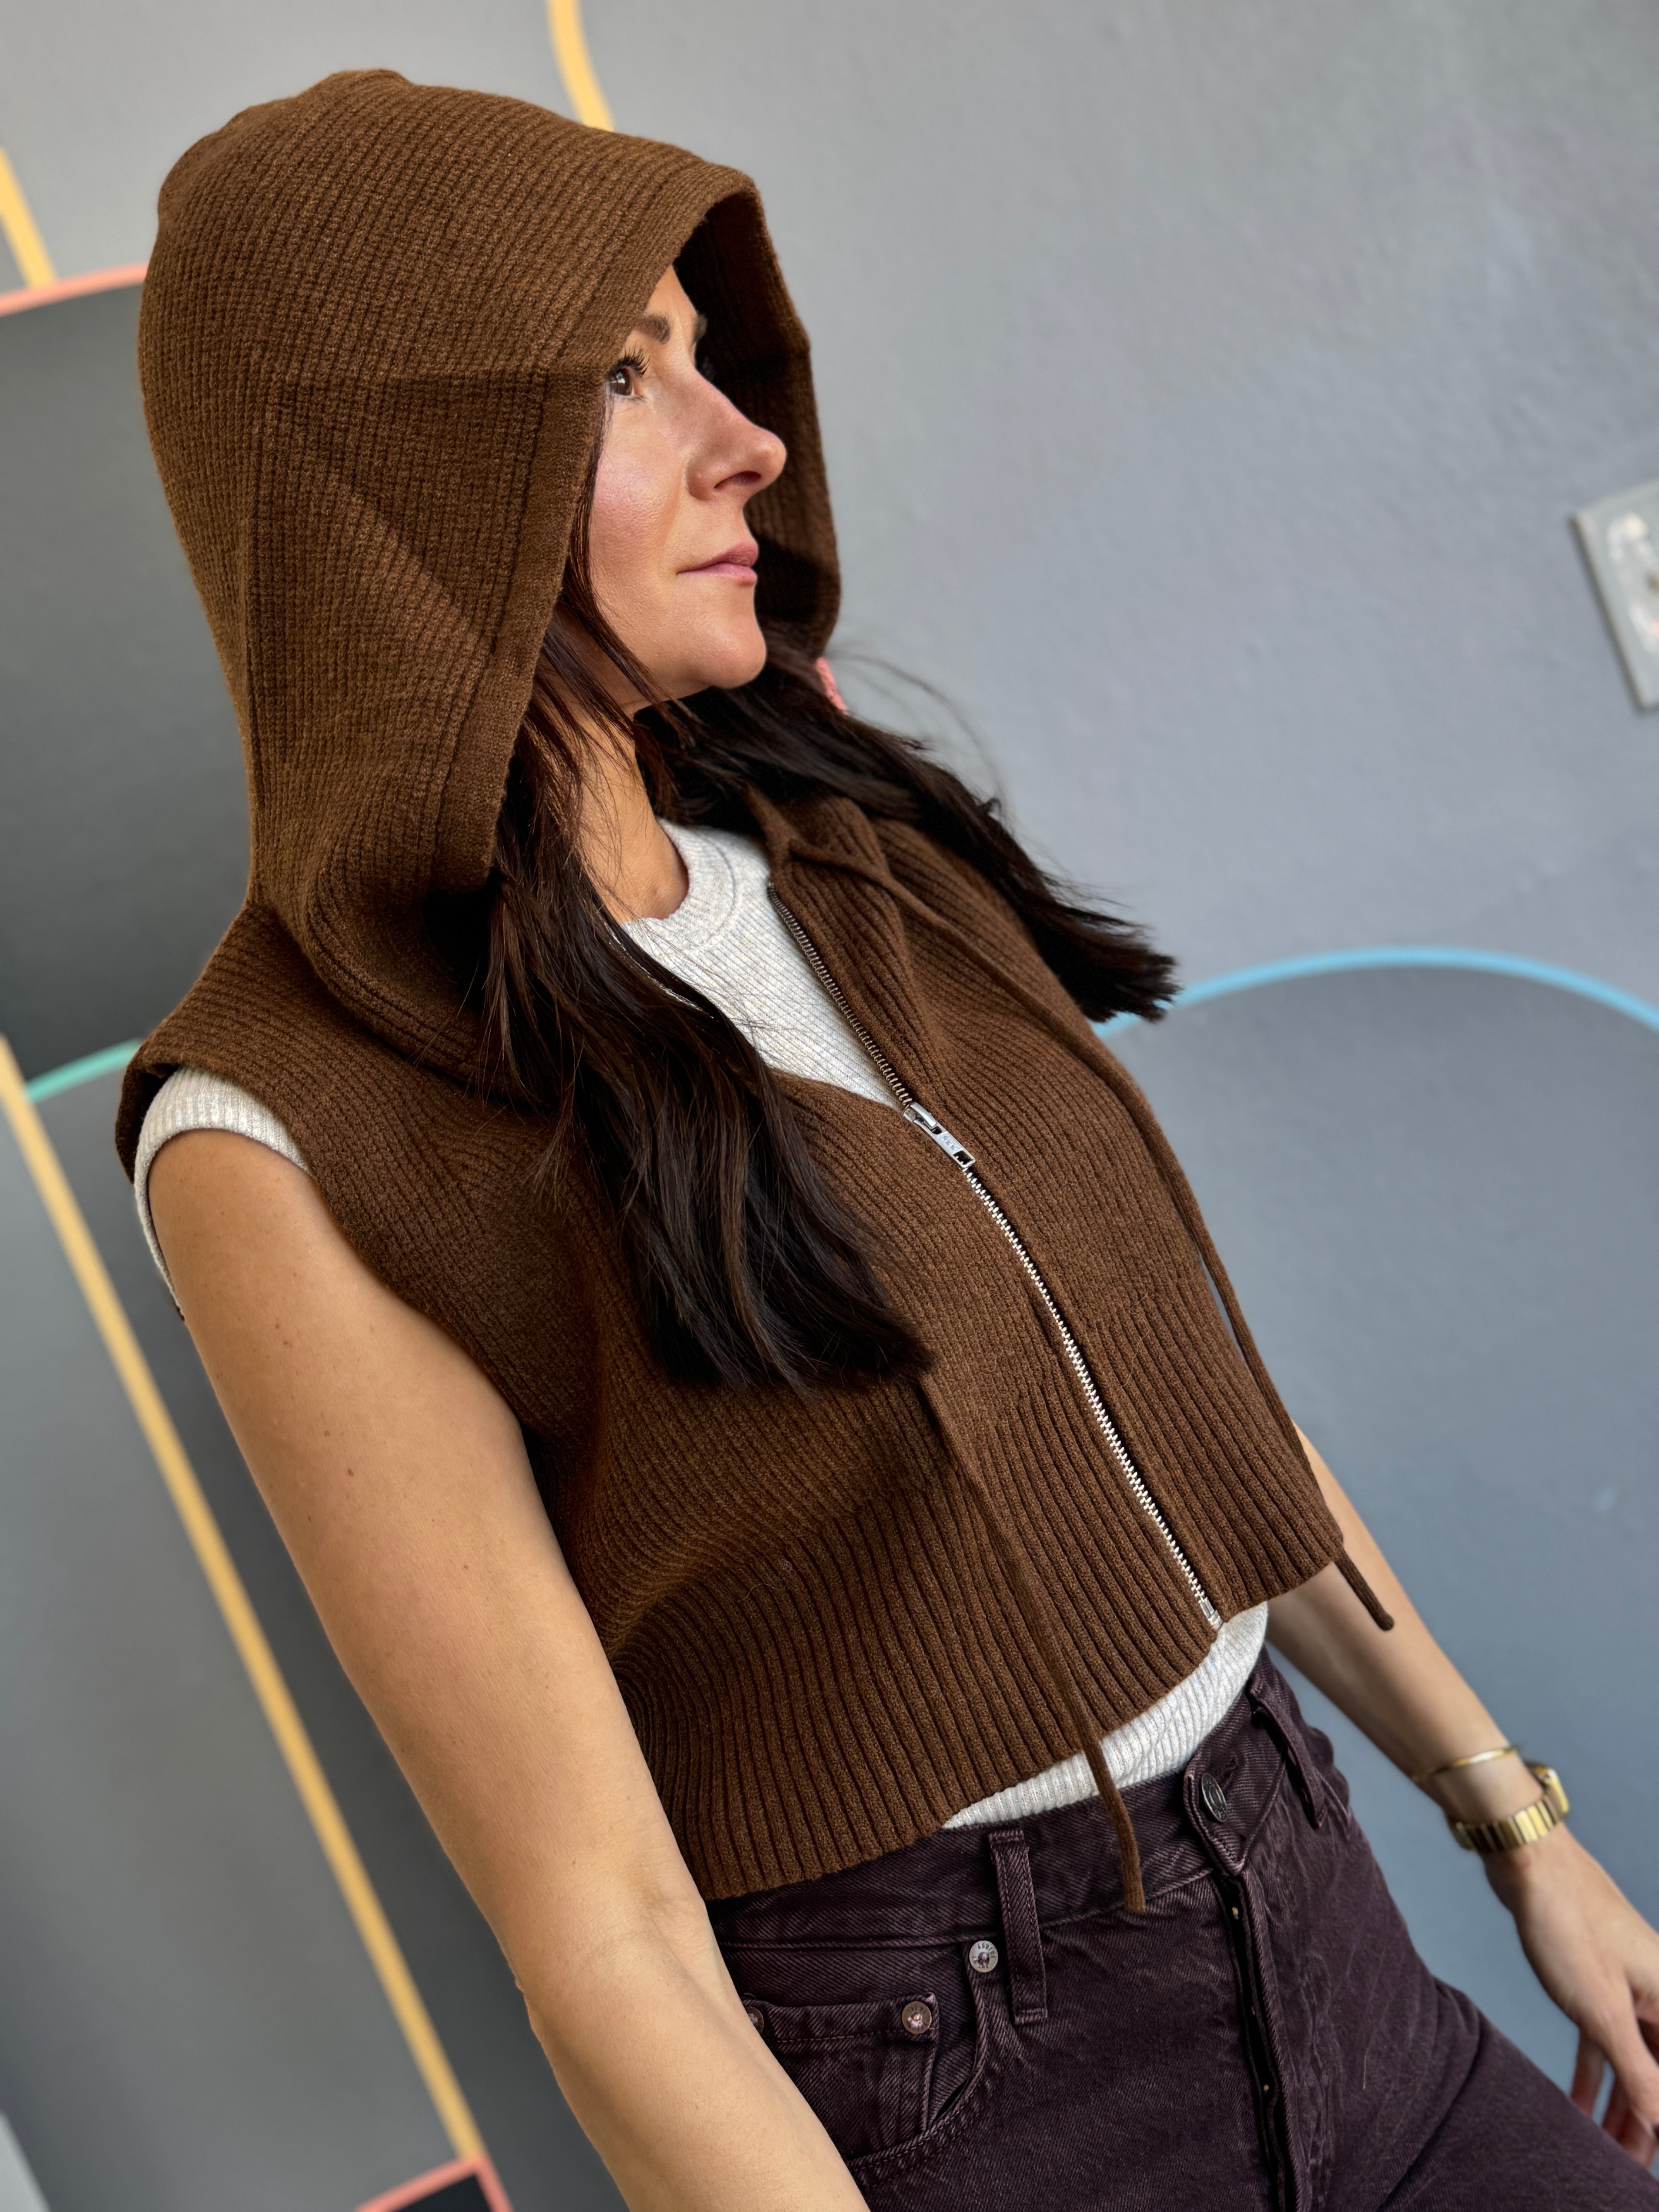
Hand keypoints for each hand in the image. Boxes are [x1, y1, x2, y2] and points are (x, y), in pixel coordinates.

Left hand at [1484, 1824, 1658, 2167]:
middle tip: (1629, 2164)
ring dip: (1622, 2104)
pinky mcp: (1594, 1980)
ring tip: (1607, 2149)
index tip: (1652, 2156)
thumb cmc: (1567, 1923)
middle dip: (1647, 2120)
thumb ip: (1637, 2070)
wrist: (1528, 1859)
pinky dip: (1593, 2073)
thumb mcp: (1602, 2011)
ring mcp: (1627, 1986)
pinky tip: (1578, 2108)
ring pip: (1632, 2059)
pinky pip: (1602, 2039)